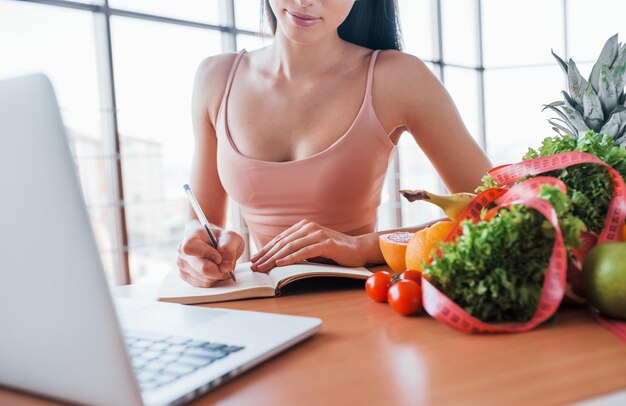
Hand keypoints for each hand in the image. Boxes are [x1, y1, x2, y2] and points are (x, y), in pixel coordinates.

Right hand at [176, 220, 244, 286]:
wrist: (215, 243)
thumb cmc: (221, 239)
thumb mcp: (230, 238)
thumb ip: (229, 248)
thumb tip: (225, 267)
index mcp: (190, 236)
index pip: (190, 248)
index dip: (207, 254)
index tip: (219, 256)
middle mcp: (182, 250)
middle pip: (202, 268)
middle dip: (219, 269)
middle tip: (226, 265)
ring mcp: (181, 264)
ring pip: (205, 279)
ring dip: (218, 275)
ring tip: (220, 265)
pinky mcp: (184, 276)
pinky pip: (203, 284)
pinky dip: (213, 280)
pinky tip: (214, 271)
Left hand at [250, 219, 364, 272]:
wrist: (358, 249)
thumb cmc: (334, 251)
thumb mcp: (312, 249)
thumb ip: (297, 250)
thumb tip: (275, 260)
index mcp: (303, 227)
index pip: (280, 239)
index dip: (265, 250)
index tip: (254, 261)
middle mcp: (309, 227)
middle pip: (282, 243)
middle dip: (266, 256)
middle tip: (255, 267)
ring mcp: (318, 234)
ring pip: (291, 246)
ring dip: (275, 258)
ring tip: (264, 267)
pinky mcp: (327, 243)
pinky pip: (305, 251)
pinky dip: (291, 257)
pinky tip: (281, 263)